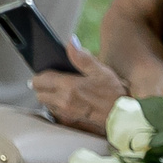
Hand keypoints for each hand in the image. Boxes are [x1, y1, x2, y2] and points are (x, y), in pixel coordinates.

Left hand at [33, 41, 147, 133]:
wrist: (123, 116)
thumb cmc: (114, 93)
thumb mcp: (101, 71)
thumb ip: (82, 57)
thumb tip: (71, 42)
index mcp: (69, 86)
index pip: (40, 80)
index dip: (40, 75)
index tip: (48, 71)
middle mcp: (63, 101)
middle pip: (39, 94)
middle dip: (42, 87)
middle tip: (52, 81)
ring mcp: (66, 113)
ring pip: (45, 104)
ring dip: (48, 97)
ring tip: (60, 91)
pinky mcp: (70, 121)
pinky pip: (55, 113)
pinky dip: (56, 107)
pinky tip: (67, 102)